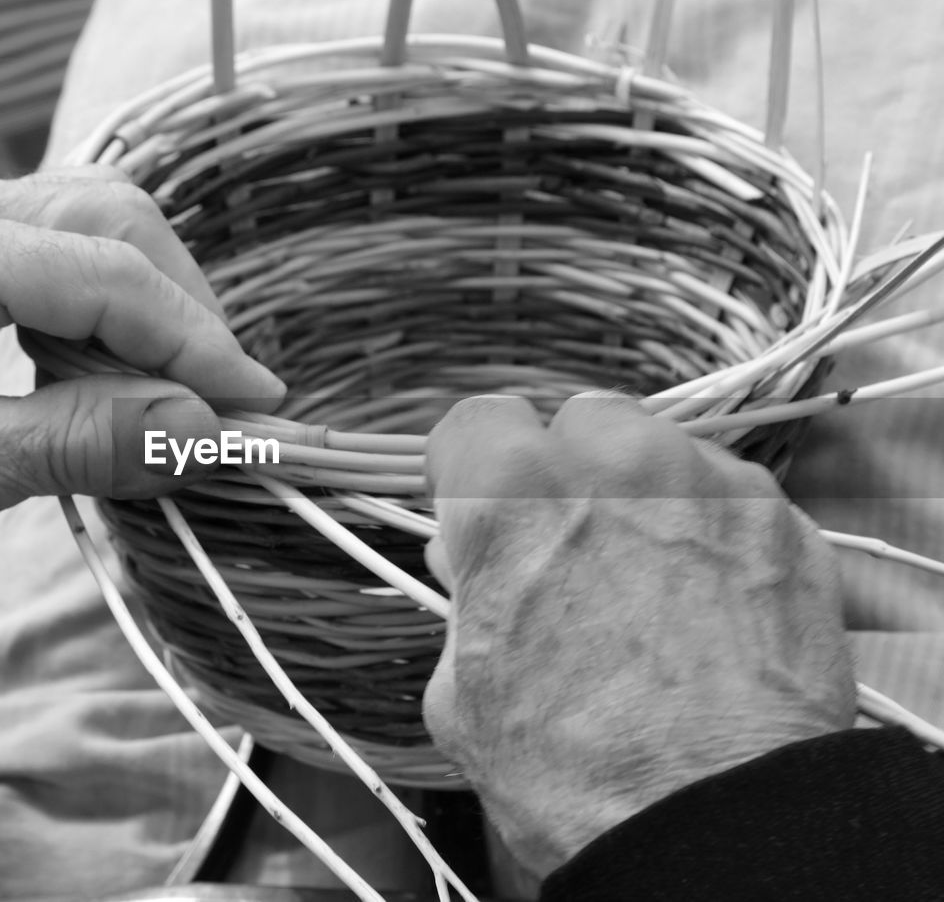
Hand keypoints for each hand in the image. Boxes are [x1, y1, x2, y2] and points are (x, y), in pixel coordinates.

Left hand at [0, 165, 282, 568]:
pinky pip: (73, 261)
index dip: (193, 340)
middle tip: (223, 404)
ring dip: (155, 316)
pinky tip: (110, 383)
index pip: (103, 273)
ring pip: (105, 233)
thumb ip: (78, 443)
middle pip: (116, 223)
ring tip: (166, 404)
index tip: (256, 406)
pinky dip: (114, 321)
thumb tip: (202, 430)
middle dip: (184, 314)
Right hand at [421, 393, 853, 881]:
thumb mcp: (462, 690)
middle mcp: (612, 462)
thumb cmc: (570, 767)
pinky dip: (710, 529)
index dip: (470, 469)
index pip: (475, 421)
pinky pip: (727, 495)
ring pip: (657, 450)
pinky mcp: (780, 518)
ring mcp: (706, 481)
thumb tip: (472, 561)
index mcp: (512, 494)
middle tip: (570, 549)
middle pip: (574, 423)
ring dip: (642, 494)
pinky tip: (709, 602)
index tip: (480, 508)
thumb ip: (465, 598)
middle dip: (565, 473)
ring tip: (648, 579)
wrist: (714, 821)